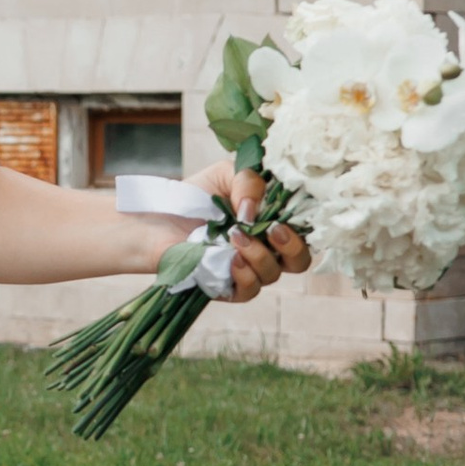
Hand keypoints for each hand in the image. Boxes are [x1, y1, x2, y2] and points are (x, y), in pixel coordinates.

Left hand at [198, 158, 308, 298]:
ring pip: (273, 274)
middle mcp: (266, 249)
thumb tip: (252, 210)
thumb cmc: (195, 196)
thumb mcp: (226, 174)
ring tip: (234, 235)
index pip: (306, 231)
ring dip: (259, 254)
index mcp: (272, 223)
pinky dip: (245, 275)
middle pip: (299, 261)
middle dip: (293, 247)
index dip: (307, 226)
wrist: (158, 216)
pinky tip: (231, 258)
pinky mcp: (226, 287)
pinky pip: (249, 291)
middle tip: (274, 230)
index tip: (290, 212)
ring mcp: (247, 270)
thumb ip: (248, 181)